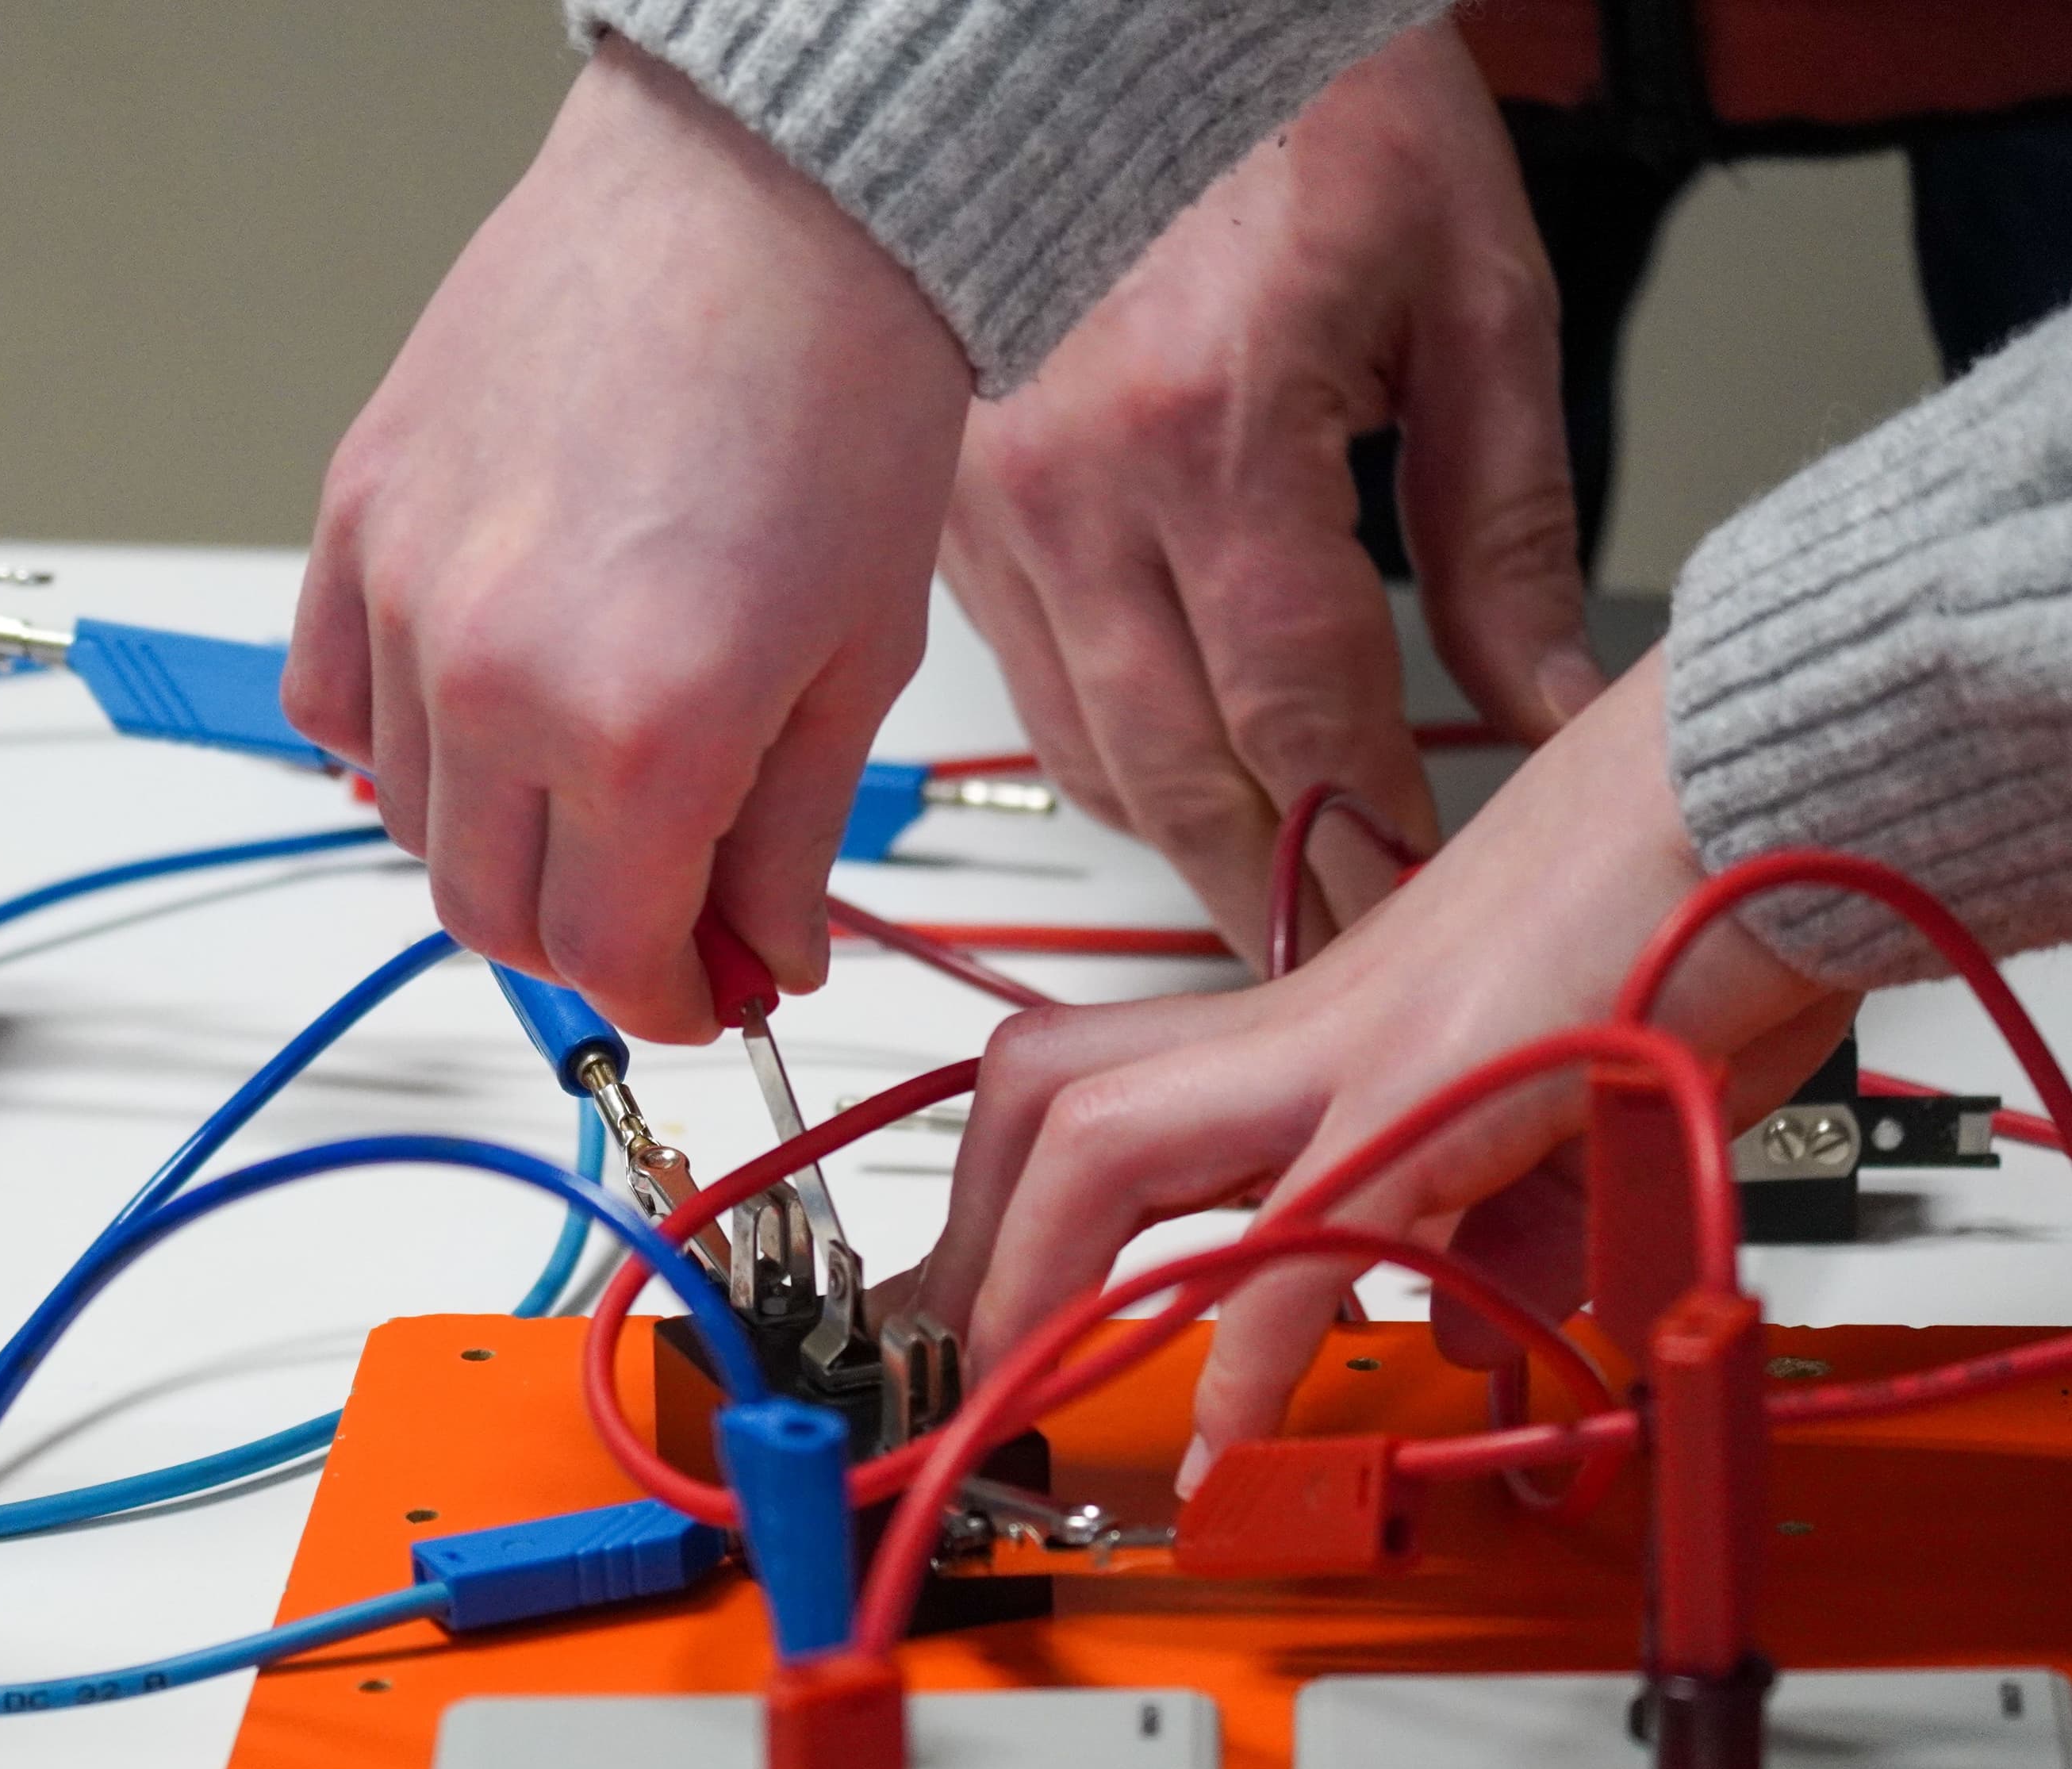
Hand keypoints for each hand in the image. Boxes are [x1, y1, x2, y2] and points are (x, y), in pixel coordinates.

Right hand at [282, 38, 971, 1041]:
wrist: (763, 203)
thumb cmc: (834, 394)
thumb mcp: (858, 664)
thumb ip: (793, 845)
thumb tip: (765, 957)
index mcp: (642, 731)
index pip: (608, 961)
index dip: (669, 1004)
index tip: (707, 994)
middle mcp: (496, 677)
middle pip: (492, 914)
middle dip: (586, 942)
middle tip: (664, 909)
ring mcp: (406, 594)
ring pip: (407, 818)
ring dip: (498, 841)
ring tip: (589, 780)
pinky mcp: (358, 516)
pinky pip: (329, 702)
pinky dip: (393, 743)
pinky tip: (480, 710)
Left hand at [911, 649, 1853, 1488]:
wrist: (1771, 788)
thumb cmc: (1676, 918)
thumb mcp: (1556, 1114)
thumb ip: (1495, 1222)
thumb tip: (1473, 1321)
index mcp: (1311, 1026)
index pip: (1091, 1099)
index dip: (1005, 1210)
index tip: (970, 1318)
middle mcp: (1303, 1024)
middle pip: (1040, 1100)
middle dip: (969, 1243)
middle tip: (951, 1368)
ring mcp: (1359, 1044)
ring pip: (1105, 1144)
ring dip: (1039, 1286)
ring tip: (1021, 1401)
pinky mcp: (1447, 1084)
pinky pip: (1313, 1230)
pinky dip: (1251, 1347)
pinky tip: (1227, 1440)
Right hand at [940, 22, 1598, 967]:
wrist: (1110, 13)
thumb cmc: (1296, 96)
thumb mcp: (1468, 287)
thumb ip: (1507, 522)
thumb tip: (1538, 698)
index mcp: (1212, 428)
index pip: (1303, 717)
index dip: (1371, 839)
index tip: (1418, 905)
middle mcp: (1071, 484)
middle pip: (1180, 774)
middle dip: (1275, 888)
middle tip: (1346, 958)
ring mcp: (988, 503)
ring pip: (1087, 755)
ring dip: (1187, 842)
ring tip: (1274, 892)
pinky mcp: (946, 507)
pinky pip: (1027, 692)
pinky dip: (1107, 758)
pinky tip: (1175, 783)